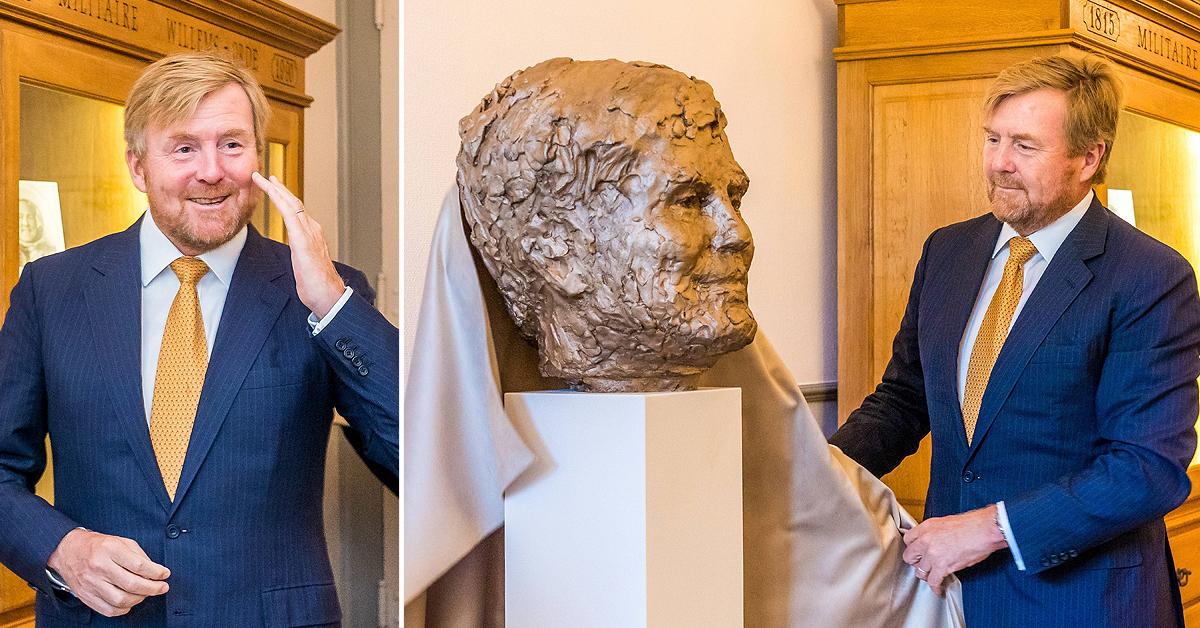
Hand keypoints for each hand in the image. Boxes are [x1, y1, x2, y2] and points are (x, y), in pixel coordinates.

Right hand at [46, 529, 169, 616]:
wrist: (68, 551)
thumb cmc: (98, 546)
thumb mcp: (120, 541)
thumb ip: (139, 555)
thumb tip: (155, 571)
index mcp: (110, 550)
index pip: (139, 565)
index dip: (156, 572)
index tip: (165, 574)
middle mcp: (100, 567)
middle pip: (131, 584)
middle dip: (152, 588)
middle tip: (162, 587)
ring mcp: (91, 583)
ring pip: (121, 600)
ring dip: (139, 599)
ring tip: (145, 593)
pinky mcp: (86, 596)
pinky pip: (109, 610)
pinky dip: (124, 609)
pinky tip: (130, 601)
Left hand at [252, 172, 344, 317]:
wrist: (329, 297)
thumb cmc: (318, 286)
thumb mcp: (305, 266)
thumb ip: (300, 255)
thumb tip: (296, 254)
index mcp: (311, 236)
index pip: (296, 211)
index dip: (283, 198)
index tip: (272, 188)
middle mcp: (312, 230)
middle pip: (293, 202)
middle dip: (277, 187)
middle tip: (264, 175)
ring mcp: (309, 233)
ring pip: (291, 204)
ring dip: (276, 190)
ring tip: (263, 179)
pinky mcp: (303, 240)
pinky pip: (289, 214)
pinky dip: (279, 201)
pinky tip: (271, 193)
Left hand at [902, 504, 1007, 595]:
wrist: (984, 530)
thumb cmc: (971, 524)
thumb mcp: (945, 522)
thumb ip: (935, 532)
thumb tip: (934, 540)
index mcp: (926, 527)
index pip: (908, 540)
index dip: (913, 548)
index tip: (917, 552)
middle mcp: (926, 540)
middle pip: (909, 556)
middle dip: (916, 562)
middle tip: (923, 564)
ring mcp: (933, 554)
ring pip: (920, 571)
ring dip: (927, 575)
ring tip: (932, 577)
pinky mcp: (942, 567)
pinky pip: (933, 581)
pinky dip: (936, 587)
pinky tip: (938, 589)